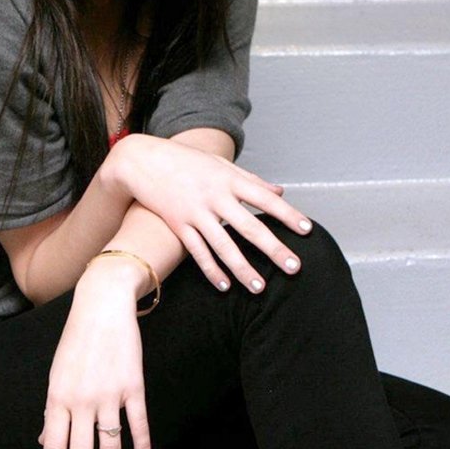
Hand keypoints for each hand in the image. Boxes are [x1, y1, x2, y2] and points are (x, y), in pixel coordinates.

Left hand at [38, 268, 152, 448]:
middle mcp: (81, 401)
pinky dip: (141, 448)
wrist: (102, 307)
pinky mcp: (133, 388)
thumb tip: (45, 440)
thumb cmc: (76, 342)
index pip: (53, 446)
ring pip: (110, 446)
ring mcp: (109, 395)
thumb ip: (54, 411)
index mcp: (58, 399)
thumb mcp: (57, 376)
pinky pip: (138, 425)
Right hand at [109, 134, 312, 294]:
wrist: (142, 161)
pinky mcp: (177, 225)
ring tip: (260, 288)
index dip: (287, 214)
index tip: (307, 230)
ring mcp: (195, 212)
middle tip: (294, 268)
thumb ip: (252, 180)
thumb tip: (281, 190)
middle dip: (274, 249)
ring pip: (223, 246)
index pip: (265, 199)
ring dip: (243, 268)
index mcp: (230, 180)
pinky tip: (225, 286)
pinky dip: (211, 270)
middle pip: (250, 227)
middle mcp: (215, 197)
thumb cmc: (186, 161)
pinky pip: (197, 252)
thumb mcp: (221, 166)